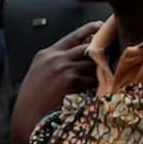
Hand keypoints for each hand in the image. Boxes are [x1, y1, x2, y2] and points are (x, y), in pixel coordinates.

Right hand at [12, 21, 102, 143]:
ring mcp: (63, 68)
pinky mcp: (70, 80)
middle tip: (115, 52)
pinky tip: (104, 87)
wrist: (26, 119)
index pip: (72, 36)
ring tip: (110, 74)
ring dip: (102, 70)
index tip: (101, 25)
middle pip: (87, 48)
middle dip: (102, 51)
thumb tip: (81, 56)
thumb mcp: (40, 74)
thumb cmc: (34, 100)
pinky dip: (100, 83)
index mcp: (46, 54)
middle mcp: (54, 58)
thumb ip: (57, 62)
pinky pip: (93, 78)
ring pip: (92, 63)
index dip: (90, 30)